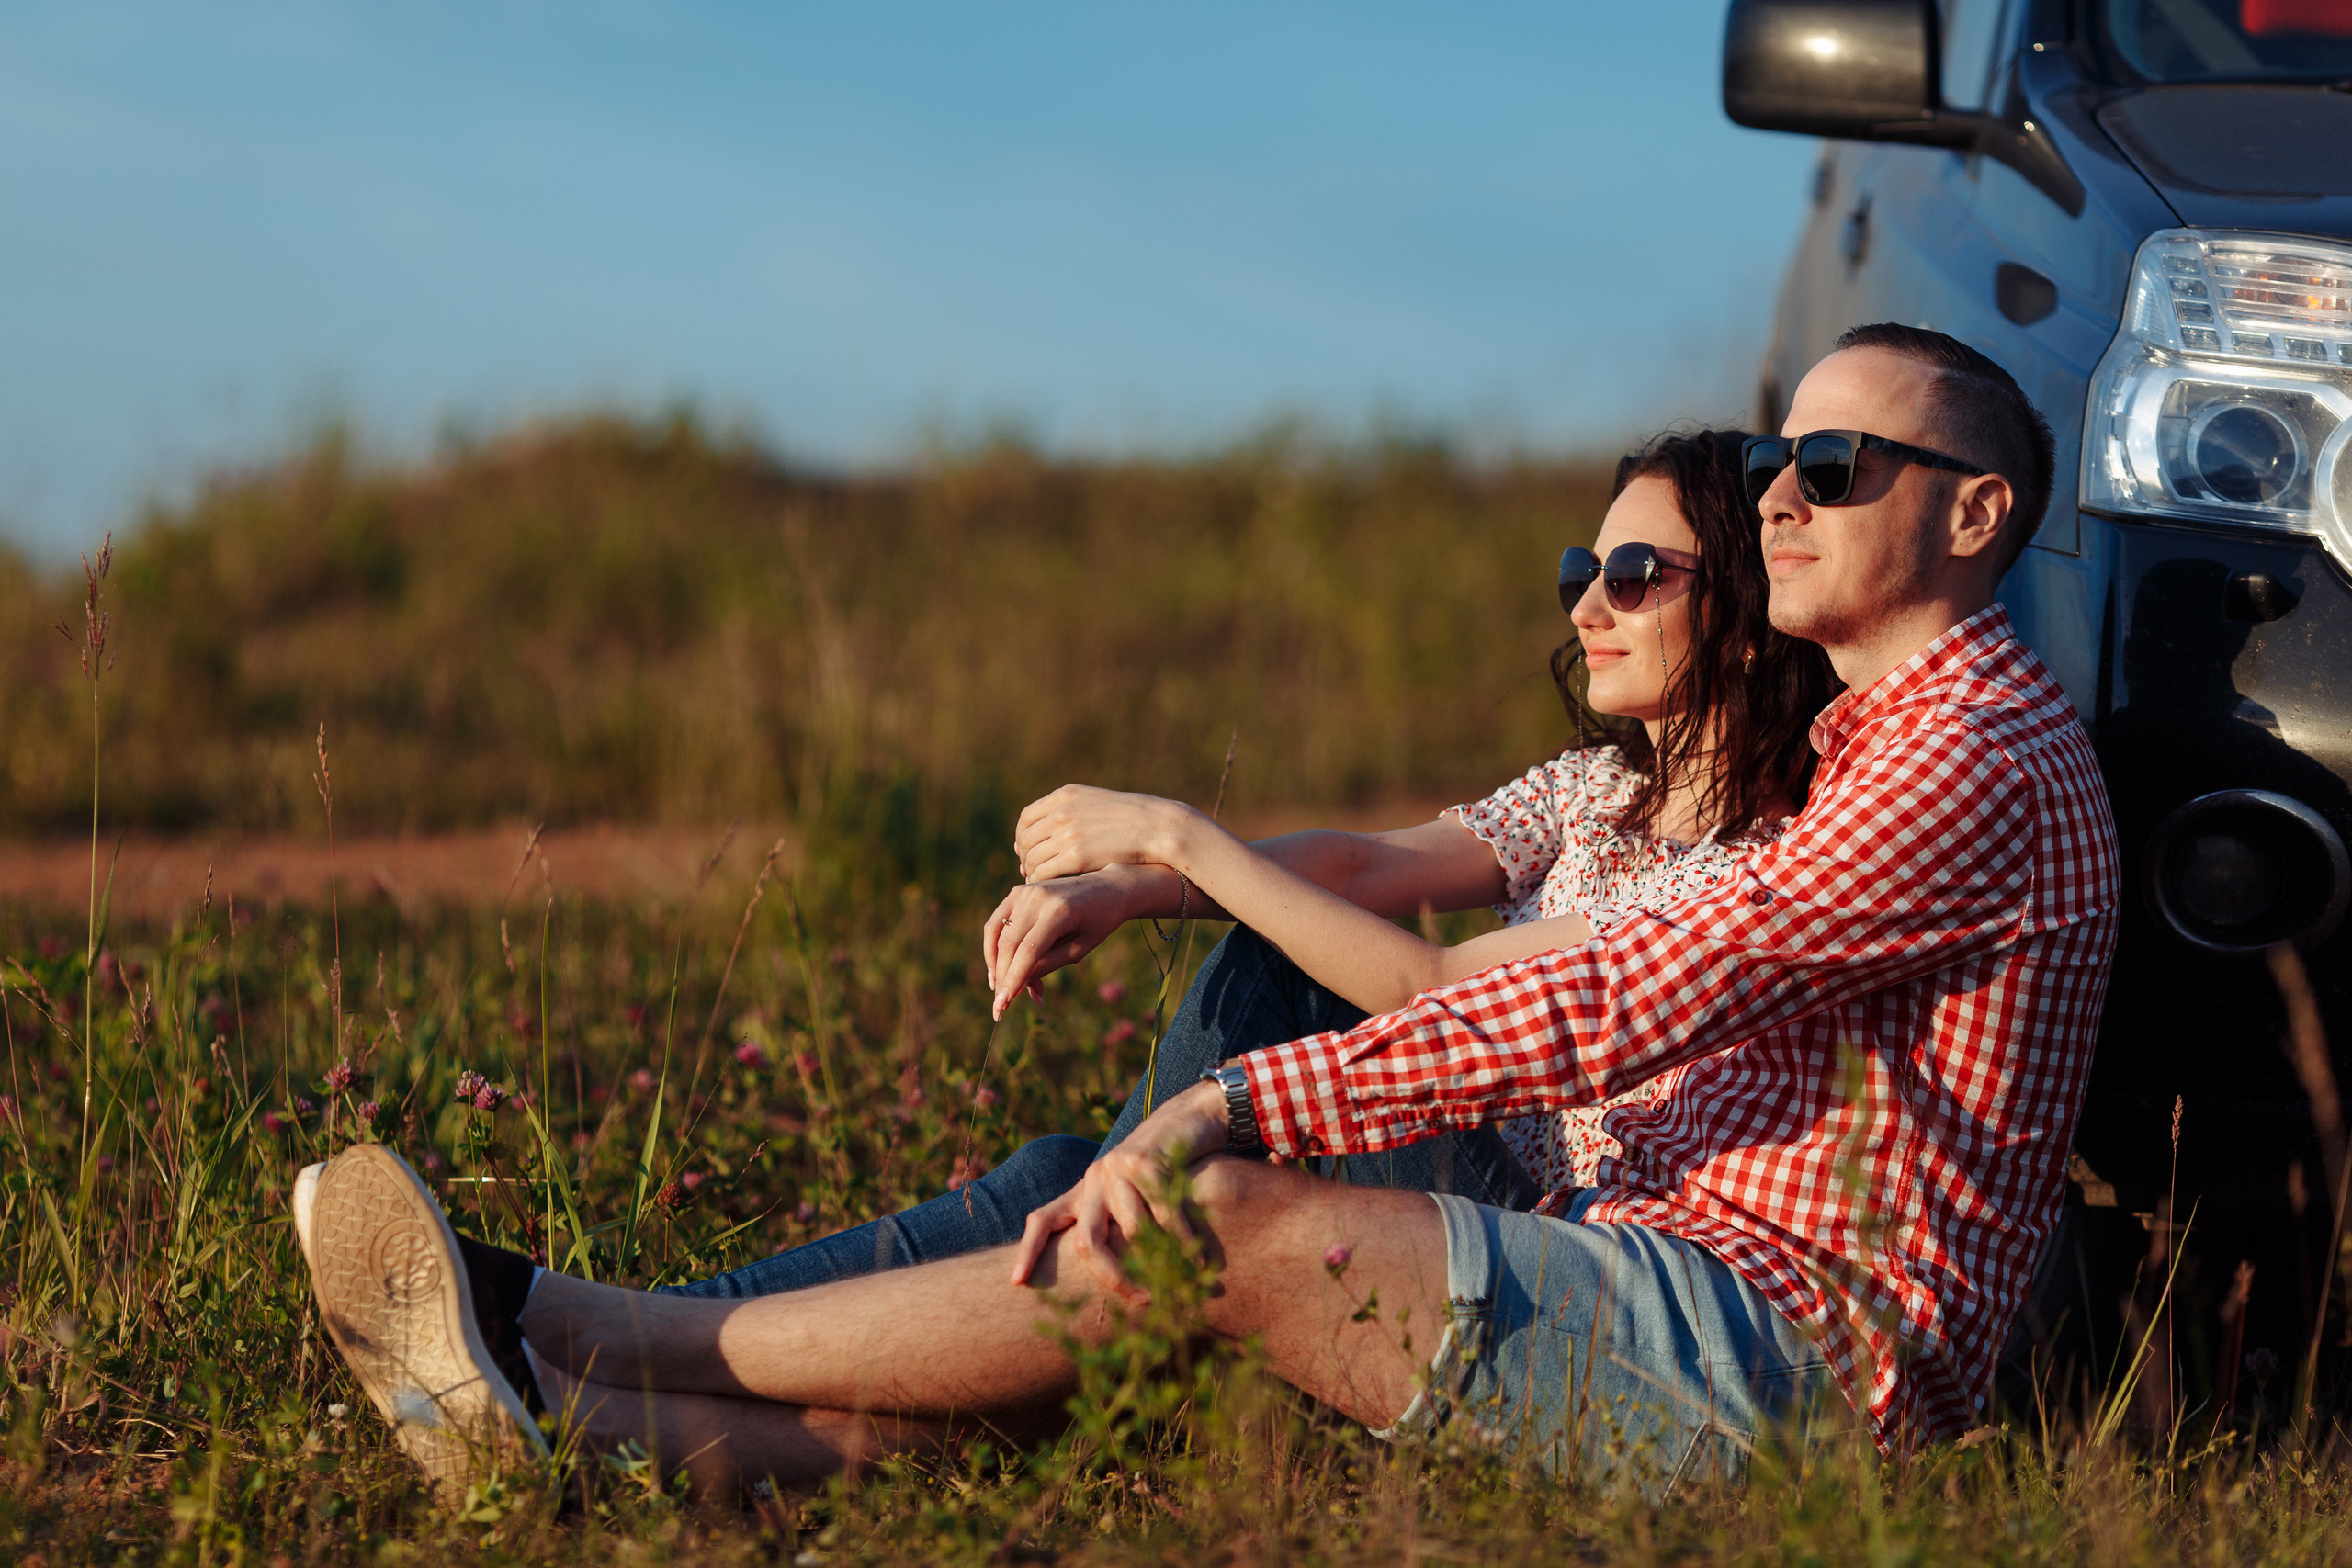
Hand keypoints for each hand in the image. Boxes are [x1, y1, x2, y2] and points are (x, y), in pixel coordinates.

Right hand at [982, 871, 1145, 1018]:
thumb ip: (1047, 965)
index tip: (1002, 1008)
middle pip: (1008, 944)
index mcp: (1059, 912)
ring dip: (995, 965)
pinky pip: (997, 922)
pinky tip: (998, 968)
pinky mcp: (1018, 891)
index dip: (1013, 980)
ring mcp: (1025, 891)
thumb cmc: (1098, 922)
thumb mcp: (1079, 950)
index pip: (1027, 951)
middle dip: (1002, 978)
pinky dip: (994, 947)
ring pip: (997, 934)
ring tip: (1000, 990)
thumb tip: (1016, 988)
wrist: (1106, 888)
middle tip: (1000, 1008)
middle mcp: (1038, 897)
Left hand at [1010, 1079, 1230, 1301]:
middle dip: (1113, 1278)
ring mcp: (1117, 1168)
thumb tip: (1118, 1279)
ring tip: (1181, 1281)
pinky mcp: (1146, 1161)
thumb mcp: (1127, 1196)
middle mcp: (1093, 1179)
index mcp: (1082, 1192)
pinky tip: (1197, 1258)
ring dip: (1159, 1260)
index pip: (1042, 1220)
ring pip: (1132, 1230)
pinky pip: (1165, 1213)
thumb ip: (1113, 1226)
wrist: (1185, 1122)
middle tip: (1142, 1301)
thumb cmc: (1158, 1170)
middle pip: (1088, 1243)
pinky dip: (1183, 1239)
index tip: (1016, 1283)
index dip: (1027, 1251)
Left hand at [1015, 785, 1200, 882]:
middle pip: (1025, 839)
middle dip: (1025, 857)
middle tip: (1029, 871)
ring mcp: (1068, 834)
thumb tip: (1055, 827)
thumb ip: (1074, 811)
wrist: (1157, 827)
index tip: (1026, 851)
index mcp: (1065, 796)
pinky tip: (1049, 888)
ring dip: (1032, 872)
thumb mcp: (1097, 803)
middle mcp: (1061, 812)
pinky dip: (1040, 882)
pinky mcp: (1076, 856)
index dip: (1022, 837)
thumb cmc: (1132, 819)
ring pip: (1032, 857)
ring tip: (1040, 882)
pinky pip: (1044, 873)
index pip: (1027, 818)